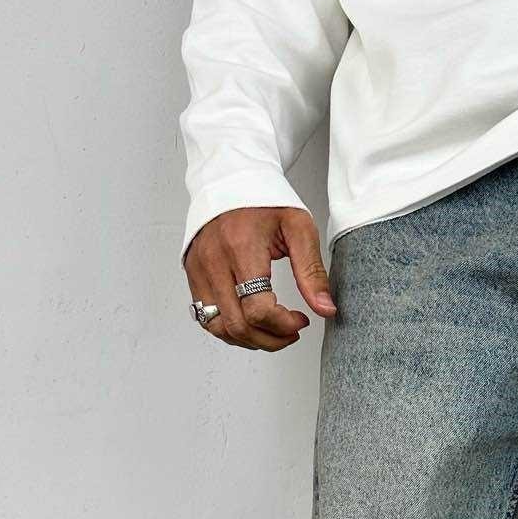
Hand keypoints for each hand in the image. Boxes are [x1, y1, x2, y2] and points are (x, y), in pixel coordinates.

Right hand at [185, 206, 337, 350]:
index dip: (284, 325)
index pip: (258, 309)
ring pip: (219, 328)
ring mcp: (198, 270)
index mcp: (240, 248)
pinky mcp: (192, 275)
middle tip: (291, 331)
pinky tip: (252, 322)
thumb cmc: (265, 200)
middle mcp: (213, 262)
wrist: (230, 179)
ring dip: (250, 339)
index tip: (302, 319)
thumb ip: (312, 272)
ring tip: (273, 331)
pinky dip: (231, 329)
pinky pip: (206, 318)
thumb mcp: (298, 228)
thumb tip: (325, 310)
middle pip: (238, 325)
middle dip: (270, 339)